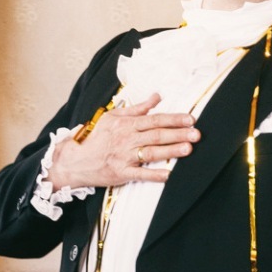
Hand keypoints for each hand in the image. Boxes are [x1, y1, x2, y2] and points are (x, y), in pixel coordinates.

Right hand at [49, 91, 199, 188]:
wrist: (74, 160)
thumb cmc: (97, 137)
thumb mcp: (113, 117)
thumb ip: (137, 108)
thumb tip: (157, 97)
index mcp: (126, 124)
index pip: (154, 120)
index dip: (173, 119)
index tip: (190, 119)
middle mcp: (126, 139)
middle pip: (156, 135)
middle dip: (177, 134)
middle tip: (196, 134)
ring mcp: (124, 156)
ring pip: (151, 152)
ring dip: (170, 151)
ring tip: (188, 149)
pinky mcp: (121, 173)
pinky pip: (140, 174)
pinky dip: (154, 174)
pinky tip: (168, 175)